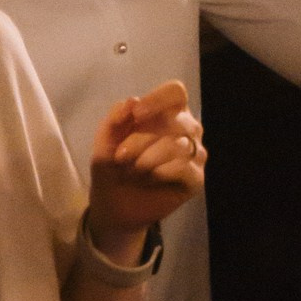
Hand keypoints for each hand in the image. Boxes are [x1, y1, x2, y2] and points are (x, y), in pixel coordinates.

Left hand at [86, 80, 206, 253]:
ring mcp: (194, 154)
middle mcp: (186, 129)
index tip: (137, 115)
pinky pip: (185, 167)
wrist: (114, 207)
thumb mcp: (104, 142)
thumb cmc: (113, 168)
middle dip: (141, 140)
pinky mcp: (196, 178)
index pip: (176, 92)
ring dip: (148, 158)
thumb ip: (114, 119)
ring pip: (179, 144)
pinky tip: (151, 178)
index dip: (158, 100)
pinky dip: (162, 172)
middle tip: (121, 157)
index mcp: (167, 113)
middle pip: (174, 121)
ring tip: (133, 171)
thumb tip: (132, 101)